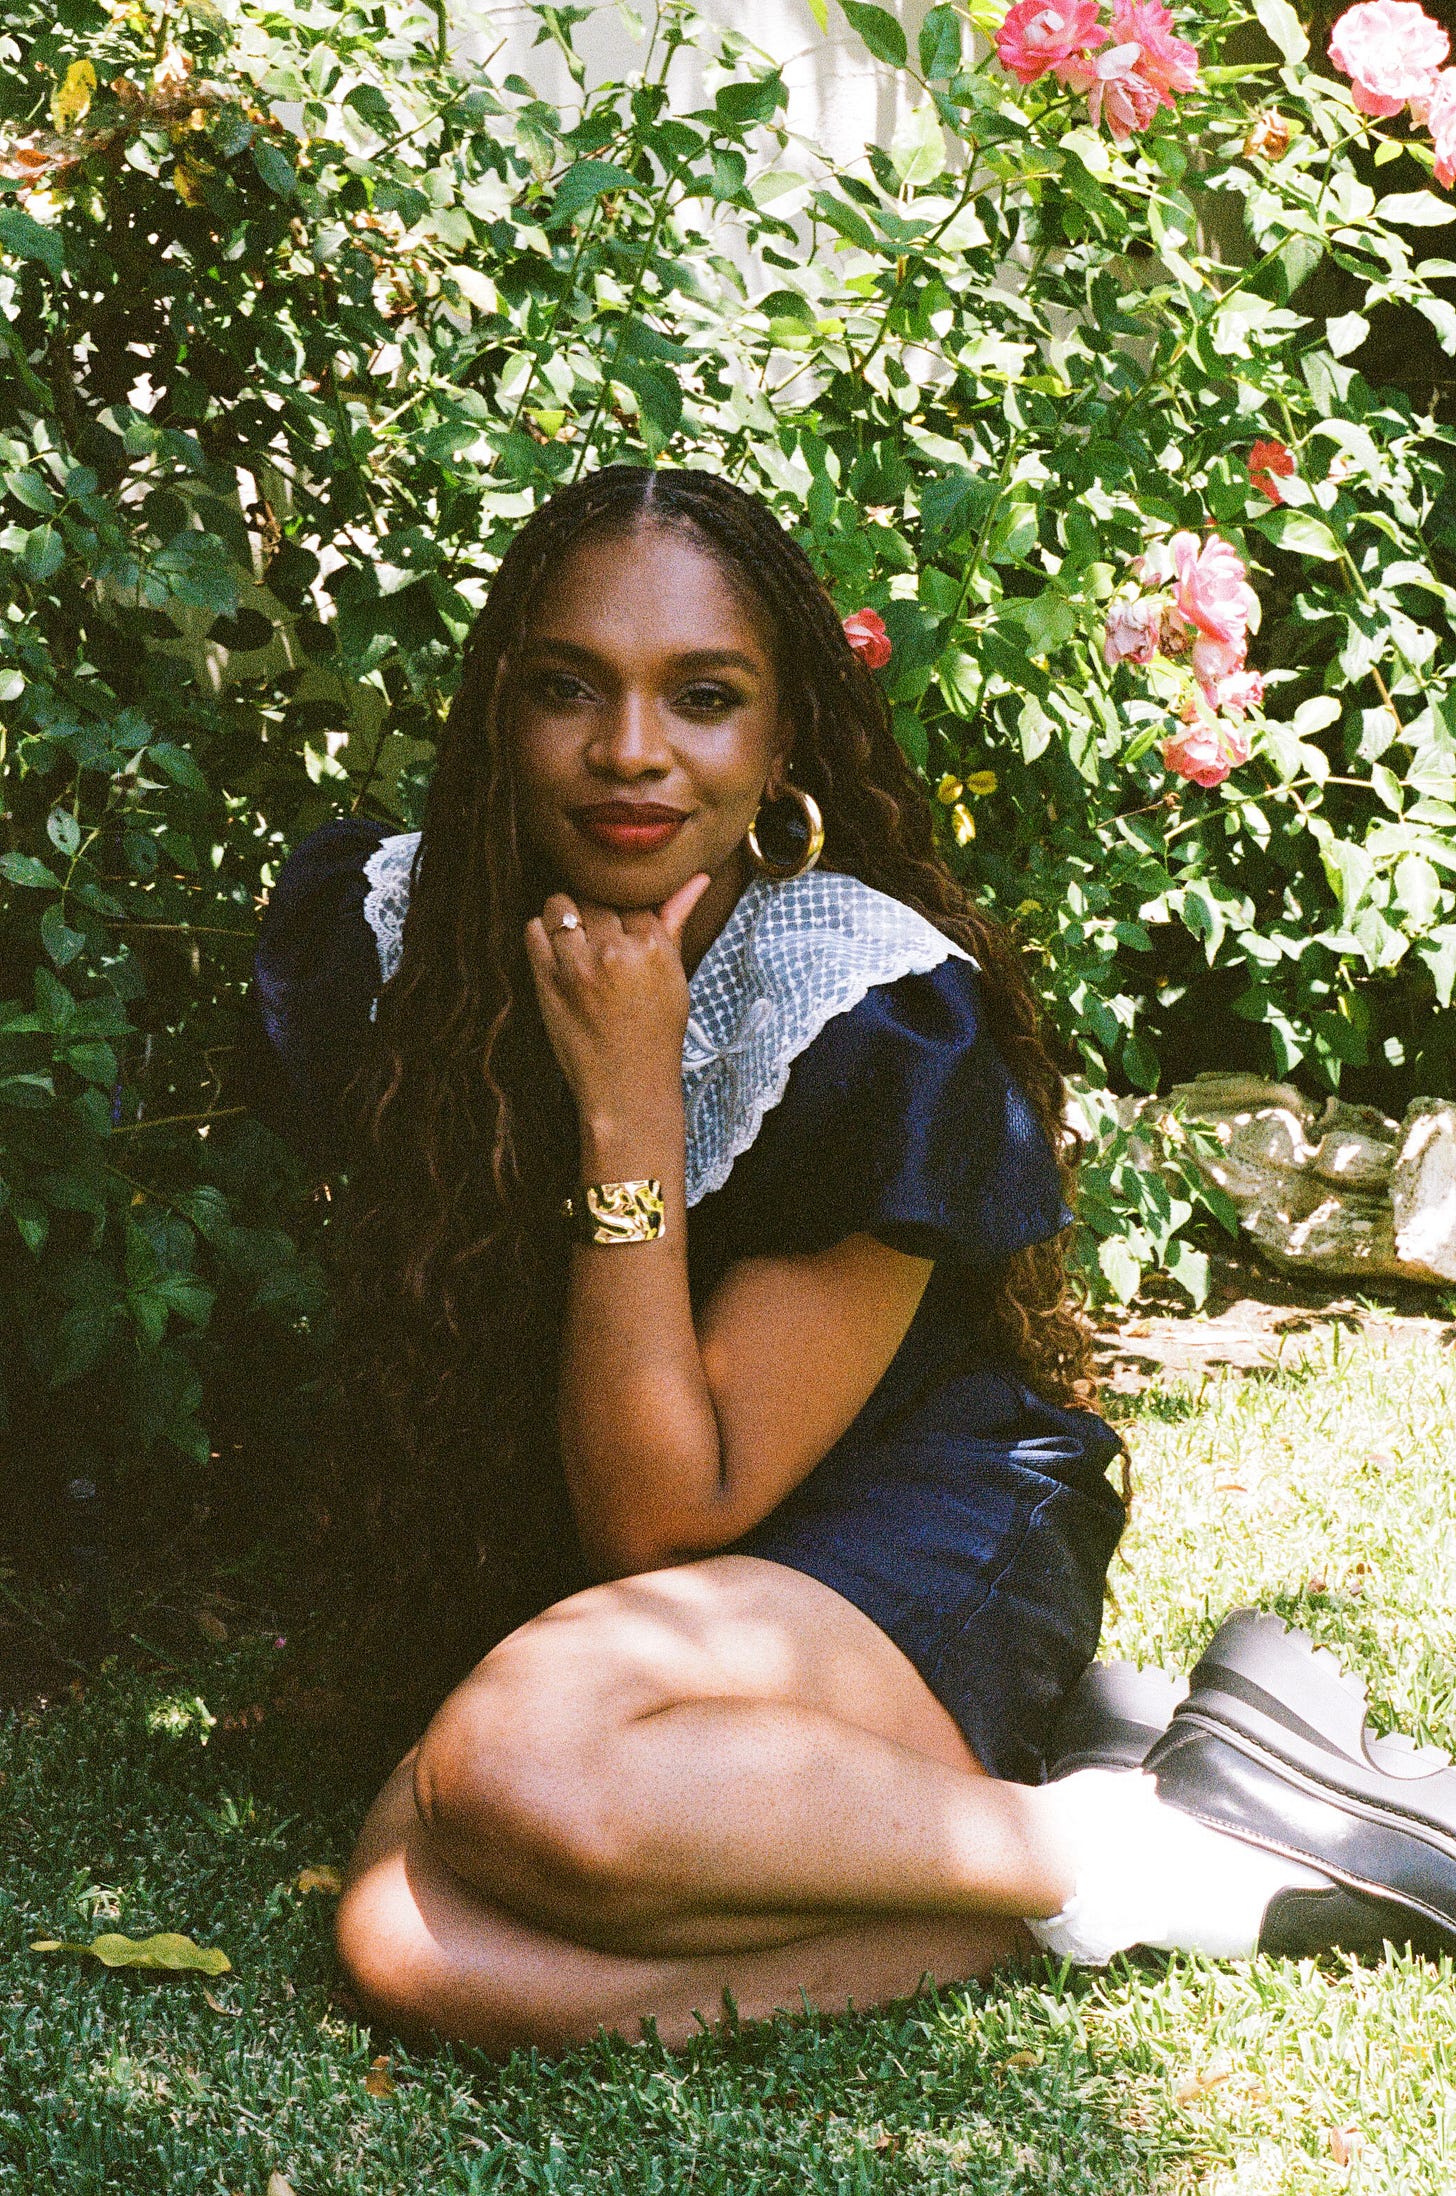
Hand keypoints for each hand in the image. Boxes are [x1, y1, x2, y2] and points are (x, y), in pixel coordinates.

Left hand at [524, 873, 711, 1127]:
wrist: (627, 1087)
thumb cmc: (656, 1031)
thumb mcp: (674, 976)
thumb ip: (676, 921)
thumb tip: (698, 878)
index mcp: (652, 946)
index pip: (630, 898)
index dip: (624, 913)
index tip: (622, 932)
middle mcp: (614, 952)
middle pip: (594, 898)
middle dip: (595, 913)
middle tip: (599, 939)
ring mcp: (577, 966)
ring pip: (559, 905)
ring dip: (564, 917)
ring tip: (576, 942)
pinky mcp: (548, 982)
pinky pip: (533, 931)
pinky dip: (541, 935)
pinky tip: (557, 954)